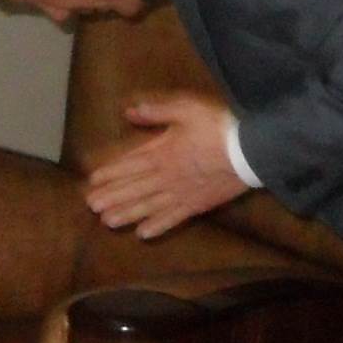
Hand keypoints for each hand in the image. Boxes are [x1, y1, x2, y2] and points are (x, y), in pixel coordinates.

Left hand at [81, 92, 247, 240]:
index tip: (92, 181)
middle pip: (135, 189)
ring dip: (127, 214)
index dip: (110, 173)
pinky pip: (174, 219)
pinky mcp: (198, 205)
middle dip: (112, 197)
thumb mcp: (187, 109)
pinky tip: (143, 234)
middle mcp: (168, 177)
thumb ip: (157, 112)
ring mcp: (182, 194)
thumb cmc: (219, 126)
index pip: (130, 165)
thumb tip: (129, 112)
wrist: (252, 151)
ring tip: (107, 222)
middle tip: (91, 206)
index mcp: (163, 153)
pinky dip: (158, 226)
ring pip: (149, 206)